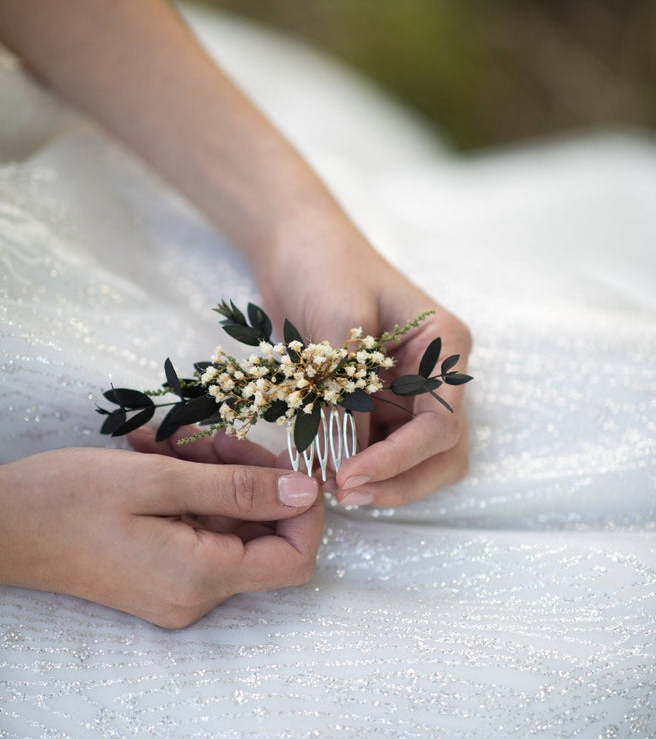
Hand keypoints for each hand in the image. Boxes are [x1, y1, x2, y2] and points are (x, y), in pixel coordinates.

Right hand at [0, 436, 322, 627]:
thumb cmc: (66, 499)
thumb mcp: (160, 481)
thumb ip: (239, 489)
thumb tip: (308, 492)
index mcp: (201, 579)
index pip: (295, 558)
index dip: (303, 508)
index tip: (282, 458)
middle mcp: (194, 597)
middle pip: (260, 536)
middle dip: (247, 476)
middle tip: (208, 437)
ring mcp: (174, 590)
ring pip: (226, 526)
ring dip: (211, 475)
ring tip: (170, 443)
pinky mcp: (155, 576)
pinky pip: (195, 530)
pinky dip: (186, 490)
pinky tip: (153, 456)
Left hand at [255, 226, 471, 507]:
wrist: (294, 245)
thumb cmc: (325, 265)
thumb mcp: (338, 320)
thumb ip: (346, 388)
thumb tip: (344, 456)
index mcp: (445, 349)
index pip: (441, 425)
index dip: (400, 460)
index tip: (350, 476)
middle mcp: (436, 376)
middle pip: (443, 454)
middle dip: (399, 482)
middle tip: (344, 493)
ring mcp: (408, 392)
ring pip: (416, 460)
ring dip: (380, 481)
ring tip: (329, 486)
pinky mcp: (378, 402)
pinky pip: (377, 447)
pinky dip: (353, 464)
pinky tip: (317, 468)